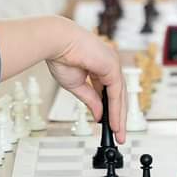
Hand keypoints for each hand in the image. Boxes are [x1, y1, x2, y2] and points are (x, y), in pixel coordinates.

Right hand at [46, 19, 125, 142]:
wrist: (56, 43)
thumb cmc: (61, 56)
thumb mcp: (76, 85)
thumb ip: (90, 99)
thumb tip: (99, 114)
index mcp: (100, 66)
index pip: (110, 91)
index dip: (110, 109)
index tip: (109, 124)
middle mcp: (109, 64)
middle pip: (118, 95)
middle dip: (119, 116)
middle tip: (118, 133)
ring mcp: (112, 64)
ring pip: (119, 96)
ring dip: (119, 116)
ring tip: (117, 132)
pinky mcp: (112, 66)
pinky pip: (116, 93)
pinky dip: (115, 110)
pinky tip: (113, 122)